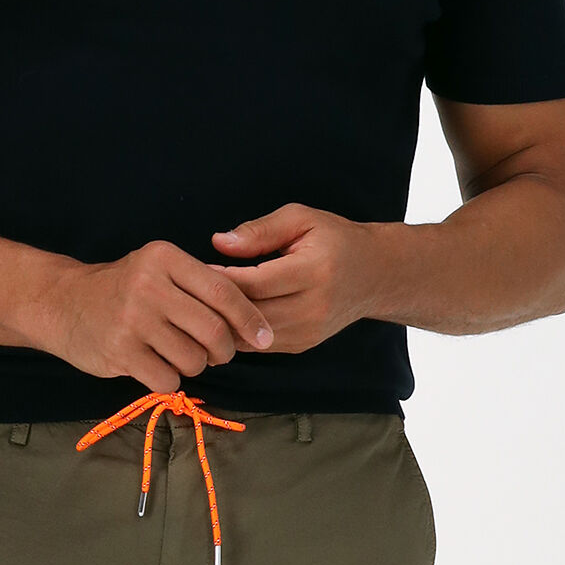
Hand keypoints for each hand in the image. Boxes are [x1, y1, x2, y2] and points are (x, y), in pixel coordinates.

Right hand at [35, 239, 274, 392]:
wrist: (62, 303)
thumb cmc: (121, 289)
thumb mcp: (156, 269)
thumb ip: (197, 286)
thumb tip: (251, 322)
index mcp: (165, 258)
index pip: (223, 291)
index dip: (250, 319)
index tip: (266, 338)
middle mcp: (149, 285)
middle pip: (214, 331)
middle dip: (224, 351)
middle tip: (217, 354)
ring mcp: (133, 319)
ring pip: (193, 359)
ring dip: (194, 366)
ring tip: (176, 355)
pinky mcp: (120, 351)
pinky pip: (167, 379)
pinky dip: (169, 380)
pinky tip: (154, 366)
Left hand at [211, 203, 379, 352]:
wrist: (375, 275)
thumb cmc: (336, 240)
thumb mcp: (302, 219)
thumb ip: (260, 230)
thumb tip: (219, 243)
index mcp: (314, 271)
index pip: (256, 283)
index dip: (222, 279)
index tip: (196, 270)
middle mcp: (314, 307)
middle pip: (252, 314)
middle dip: (217, 306)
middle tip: (189, 292)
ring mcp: (310, 331)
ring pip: (252, 337)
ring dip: (225, 325)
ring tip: (200, 307)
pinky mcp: (303, 345)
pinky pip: (259, 345)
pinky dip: (238, 334)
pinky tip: (222, 319)